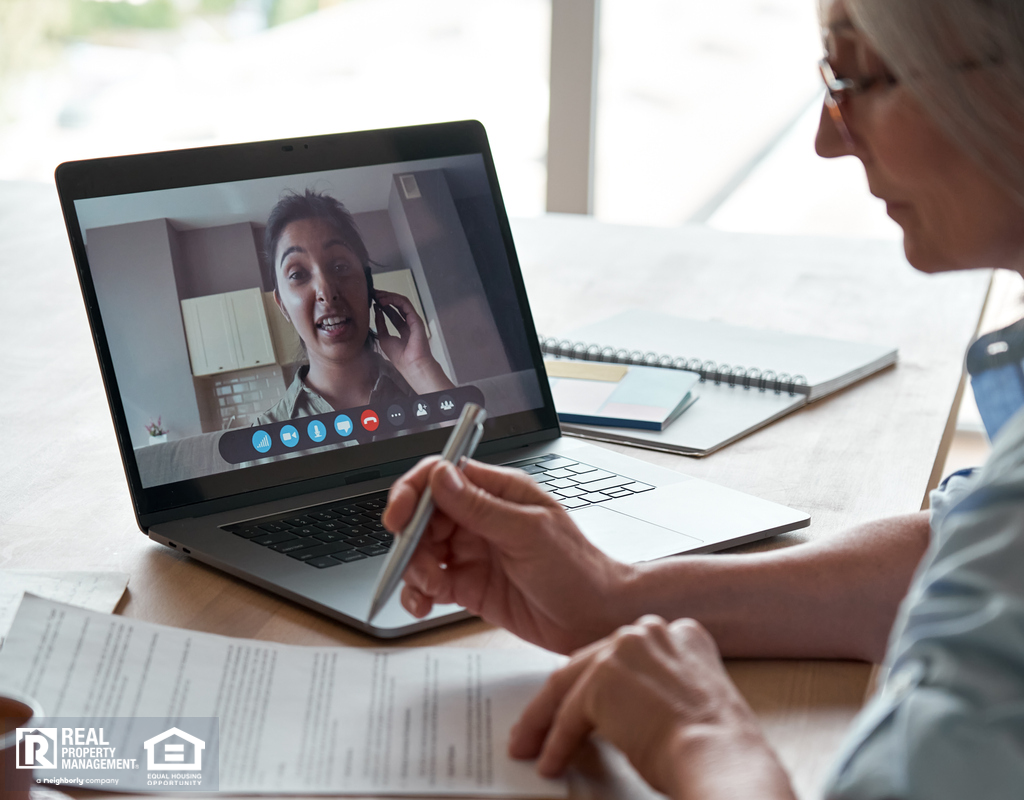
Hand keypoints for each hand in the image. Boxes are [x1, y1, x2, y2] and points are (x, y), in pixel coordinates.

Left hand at [373, 290, 453, 391]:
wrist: (411, 365)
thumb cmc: (400, 357)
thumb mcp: (384, 338)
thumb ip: (381, 324)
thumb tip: (377, 311)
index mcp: (402, 329)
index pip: (392, 312)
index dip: (382, 305)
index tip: (372, 300)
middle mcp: (408, 322)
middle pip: (397, 305)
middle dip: (385, 297)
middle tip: (374, 293)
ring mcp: (413, 320)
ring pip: (401, 302)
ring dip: (388, 296)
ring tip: (377, 295)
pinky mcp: (415, 318)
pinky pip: (405, 304)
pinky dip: (394, 300)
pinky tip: (384, 300)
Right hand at [381, 457, 635, 653]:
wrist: (595, 618)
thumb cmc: (578, 569)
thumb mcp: (528, 532)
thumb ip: (479, 507)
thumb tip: (440, 476)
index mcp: (497, 492)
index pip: (441, 476)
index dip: (414, 492)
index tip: (400, 516)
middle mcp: (480, 518)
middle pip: (424, 516)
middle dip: (411, 539)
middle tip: (417, 563)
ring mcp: (472, 552)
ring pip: (421, 551)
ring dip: (414, 569)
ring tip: (431, 589)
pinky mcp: (467, 585)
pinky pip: (429, 584)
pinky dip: (418, 593)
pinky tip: (424, 604)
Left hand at [511, 616, 794, 799]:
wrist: (721, 758)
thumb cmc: (717, 747)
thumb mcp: (691, 700)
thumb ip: (658, 687)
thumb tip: (624, 709)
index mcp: (681, 633)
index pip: (624, 655)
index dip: (600, 679)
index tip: (583, 697)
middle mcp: (651, 631)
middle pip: (591, 665)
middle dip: (563, 698)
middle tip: (541, 723)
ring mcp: (624, 650)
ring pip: (571, 686)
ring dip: (545, 721)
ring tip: (531, 745)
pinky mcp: (602, 679)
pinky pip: (568, 716)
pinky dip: (556, 744)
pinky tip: (551, 762)